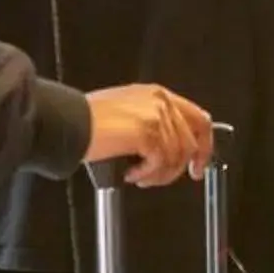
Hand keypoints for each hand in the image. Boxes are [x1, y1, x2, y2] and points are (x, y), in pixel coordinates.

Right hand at [87, 84, 213, 187]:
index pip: (198, 118)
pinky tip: (132, 174)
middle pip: (190, 142)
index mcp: (158, 95)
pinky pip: (160, 163)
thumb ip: (152, 121)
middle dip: (181, 167)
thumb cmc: (88, 119)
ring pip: (176, 156)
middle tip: (170, 178)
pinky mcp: (148, 133)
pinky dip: (147, 175)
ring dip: (159, 174)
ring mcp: (156, 117)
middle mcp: (161, 102)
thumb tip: (169, 148)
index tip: (199, 163)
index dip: (204, 145)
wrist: (69, 121)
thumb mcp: (127, 110)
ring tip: (141, 177)